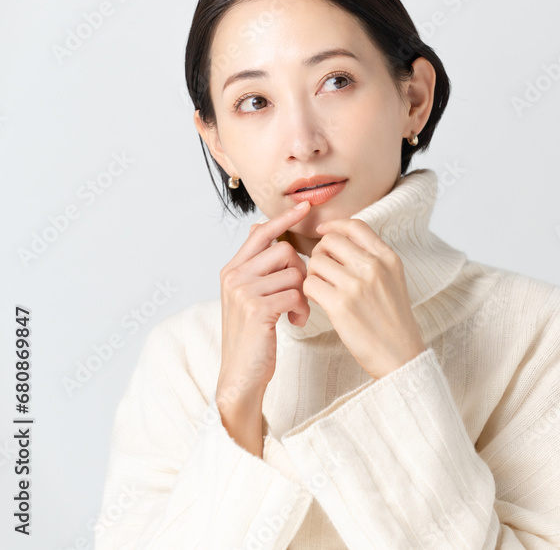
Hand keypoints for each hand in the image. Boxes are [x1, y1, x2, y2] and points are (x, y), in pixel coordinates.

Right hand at [216, 201, 311, 455]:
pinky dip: (302, 309)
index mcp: (233, 269)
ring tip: (296, 312)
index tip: (305, 206)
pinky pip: (295, 293)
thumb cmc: (253, 336)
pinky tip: (295, 322)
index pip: (261, 232)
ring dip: (304, 294)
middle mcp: (234, 276)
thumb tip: (268, 232)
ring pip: (294, 272)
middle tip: (298, 293)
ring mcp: (243, 292)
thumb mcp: (251, 297)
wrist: (241, 374)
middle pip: (284, 250)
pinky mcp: (257, 309)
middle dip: (301, 271)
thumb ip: (259, 268)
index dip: (284, 218)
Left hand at [305, 218, 425, 379]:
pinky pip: (310, 284)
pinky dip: (309, 291)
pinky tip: (319, 300)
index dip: (334, 226)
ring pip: (317, 262)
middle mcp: (374, 267)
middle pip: (331, 241)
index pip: (355, 226)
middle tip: (322, 270)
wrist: (400, 353)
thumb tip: (340, 240)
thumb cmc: (393, 320)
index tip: (323, 231)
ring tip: (322, 288)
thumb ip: (373, 258)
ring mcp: (356, 285)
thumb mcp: (393, 279)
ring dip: (313, 274)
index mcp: (388, 258)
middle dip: (320, 253)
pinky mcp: (340, 305)